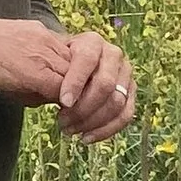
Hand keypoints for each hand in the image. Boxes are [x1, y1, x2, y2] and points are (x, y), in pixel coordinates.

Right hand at [0, 17, 136, 142]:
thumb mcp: (18, 64)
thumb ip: (39, 78)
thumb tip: (53, 101)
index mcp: (49, 37)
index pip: (83, 62)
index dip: (89, 86)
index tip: (87, 106)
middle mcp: (53, 43)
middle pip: (90, 71)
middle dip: (94, 99)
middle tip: (89, 121)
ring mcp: (47, 55)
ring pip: (82, 82)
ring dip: (84, 107)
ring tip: (77, 124)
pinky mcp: (37, 72)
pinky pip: (64, 92)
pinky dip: (70, 108)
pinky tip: (66, 121)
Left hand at [53, 26, 135, 141]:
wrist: (67, 67)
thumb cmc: (55, 66)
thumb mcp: (50, 64)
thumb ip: (54, 76)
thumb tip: (58, 98)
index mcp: (92, 42)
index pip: (87, 60)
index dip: (76, 82)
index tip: (63, 102)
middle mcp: (113, 55)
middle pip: (105, 84)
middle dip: (83, 108)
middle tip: (62, 122)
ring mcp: (125, 74)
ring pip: (117, 102)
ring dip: (92, 122)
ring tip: (69, 130)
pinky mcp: (130, 93)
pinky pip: (125, 115)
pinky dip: (106, 130)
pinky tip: (86, 138)